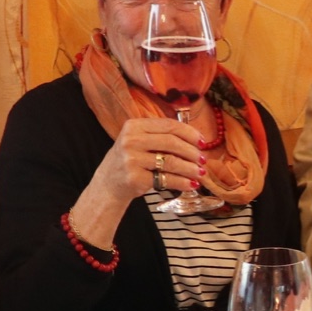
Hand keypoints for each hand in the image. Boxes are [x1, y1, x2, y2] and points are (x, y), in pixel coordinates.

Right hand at [71, 117, 207, 248]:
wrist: (108, 183)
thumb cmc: (130, 160)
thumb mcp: (139, 141)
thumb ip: (160, 135)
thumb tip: (196, 139)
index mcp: (134, 126)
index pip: (168, 125)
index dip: (189, 133)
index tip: (203, 142)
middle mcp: (131, 140)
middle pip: (171, 142)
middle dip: (191, 151)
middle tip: (203, 159)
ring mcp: (132, 159)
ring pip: (170, 161)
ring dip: (190, 168)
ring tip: (200, 173)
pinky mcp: (135, 177)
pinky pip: (165, 178)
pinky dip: (181, 182)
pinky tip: (191, 185)